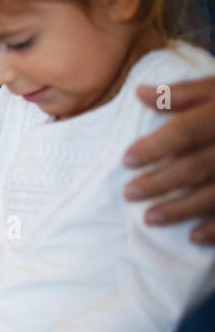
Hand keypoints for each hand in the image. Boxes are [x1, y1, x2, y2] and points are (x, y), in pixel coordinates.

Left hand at [125, 76, 214, 243]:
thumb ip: (184, 93)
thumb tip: (140, 93)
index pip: (186, 131)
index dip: (155, 147)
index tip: (126, 160)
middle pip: (197, 166)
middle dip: (161, 182)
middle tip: (129, 193)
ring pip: (214, 193)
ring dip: (182, 209)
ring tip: (150, 218)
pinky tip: (194, 238)